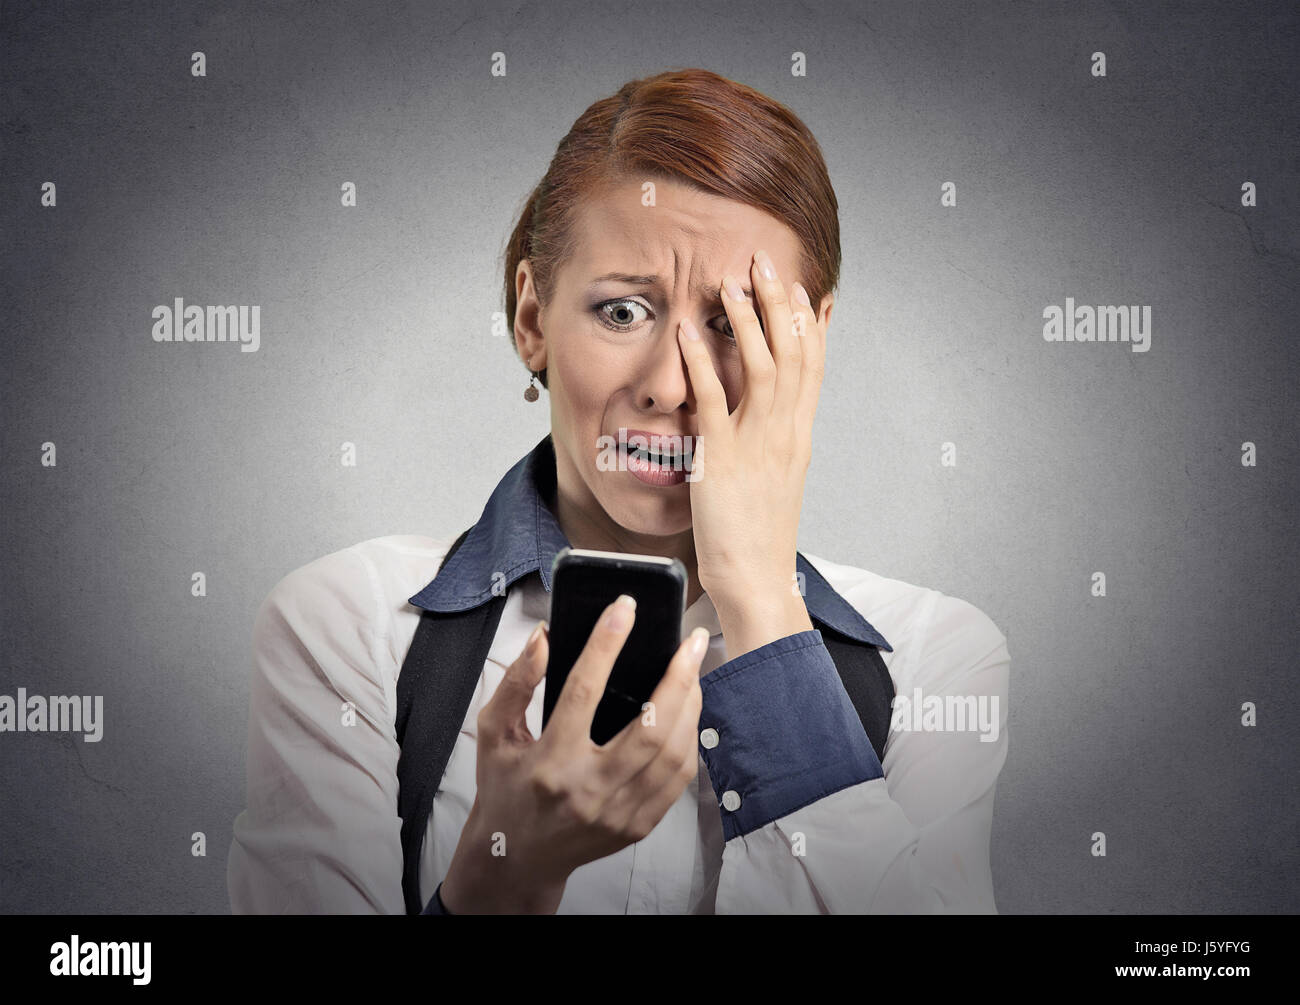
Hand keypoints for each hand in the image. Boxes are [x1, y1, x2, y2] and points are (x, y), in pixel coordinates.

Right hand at [438, 596, 707, 913]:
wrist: (515, 857)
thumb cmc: (505, 790)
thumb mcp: (495, 733)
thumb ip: (516, 682)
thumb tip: (545, 636)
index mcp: (549, 764)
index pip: (584, 691)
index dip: (606, 644)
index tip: (622, 609)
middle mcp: (588, 791)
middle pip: (650, 727)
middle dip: (678, 676)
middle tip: (690, 641)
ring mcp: (618, 813)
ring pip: (673, 753)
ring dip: (690, 705)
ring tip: (691, 671)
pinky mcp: (638, 826)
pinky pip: (678, 779)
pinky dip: (687, 740)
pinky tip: (686, 713)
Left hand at [675, 249, 826, 654]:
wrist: (757, 579)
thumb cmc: (759, 538)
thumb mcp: (776, 481)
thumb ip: (772, 444)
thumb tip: (768, 420)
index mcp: (799, 437)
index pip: (813, 368)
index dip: (809, 324)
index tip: (803, 288)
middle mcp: (786, 433)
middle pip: (793, 353)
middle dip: (780, 303)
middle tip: (766, 261)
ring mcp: (757, 443)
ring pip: (762, 365)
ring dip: (747, 320)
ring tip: (730, 281)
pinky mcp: (723, 458)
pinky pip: (714, 400)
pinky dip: (702, 362)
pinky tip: (688, 333)